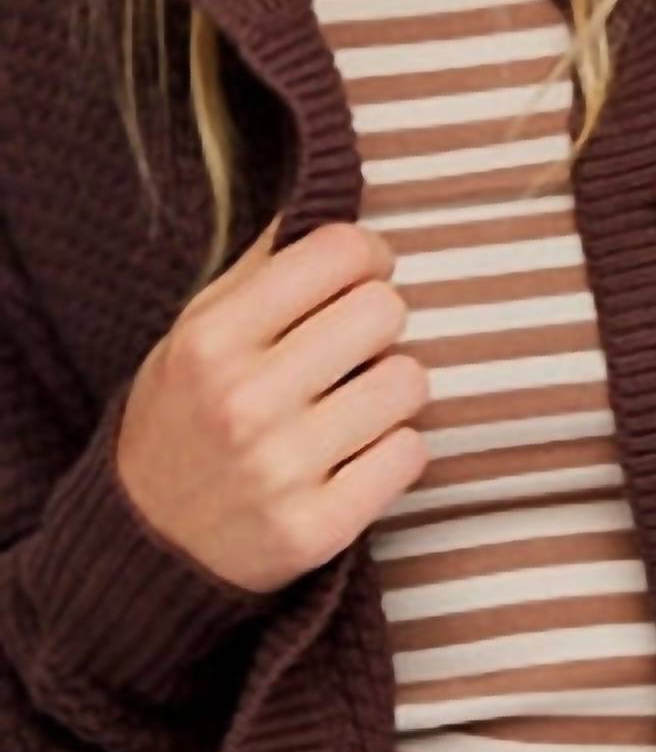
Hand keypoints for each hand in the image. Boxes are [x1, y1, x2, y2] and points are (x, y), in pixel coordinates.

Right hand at [116, 216, 428, 593]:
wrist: (146, 547)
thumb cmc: (185, 419)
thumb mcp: (195, 333)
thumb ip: (262, 268)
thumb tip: (332, 204)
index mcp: (211, 339)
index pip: (339, 252)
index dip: (366, 255)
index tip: (359, 275)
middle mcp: (245, 401)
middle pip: (386, 309)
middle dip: (380, 322)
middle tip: (356, 346)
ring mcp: (282, 470)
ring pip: (409, 381)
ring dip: (391, 389)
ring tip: (354, 403)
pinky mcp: (318, 529)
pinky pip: (412, 453)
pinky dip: (395, 449)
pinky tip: (357, 455)